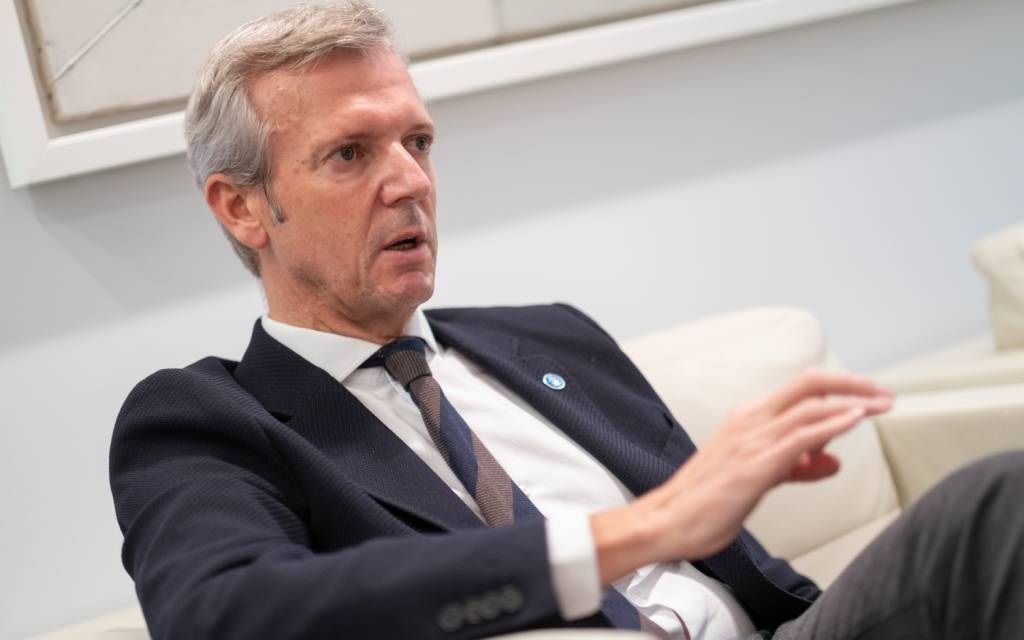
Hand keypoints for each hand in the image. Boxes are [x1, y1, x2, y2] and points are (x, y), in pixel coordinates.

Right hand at [591, 368, 893, 583]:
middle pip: (809, 384)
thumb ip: (797, 465)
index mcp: (747, 418)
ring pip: (809, 407)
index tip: (869, 395)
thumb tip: (832, 461)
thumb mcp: (759, 476)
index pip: (800, 389)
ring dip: (852, 403)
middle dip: (852, 384)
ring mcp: (752, 440)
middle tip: (884, 394)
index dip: (839, 387)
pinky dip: (831, 424)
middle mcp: (750, 420)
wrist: (668, 520)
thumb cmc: (706, 502)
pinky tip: (855, 420)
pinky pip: (800, 436)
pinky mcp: (755, 464)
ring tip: (882, 405)